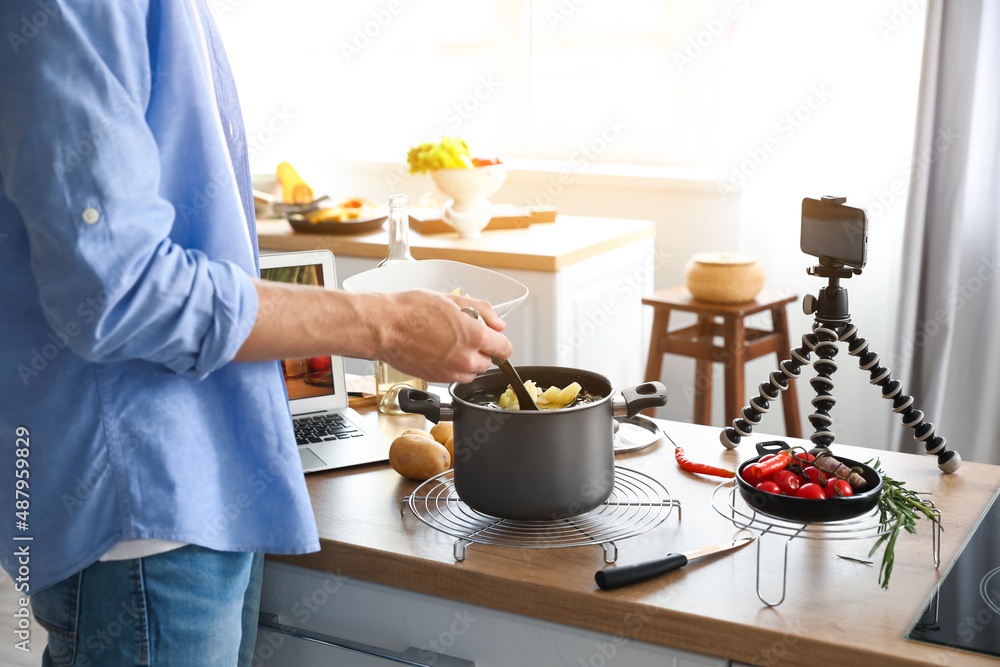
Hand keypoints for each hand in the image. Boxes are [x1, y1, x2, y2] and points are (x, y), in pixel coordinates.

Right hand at [373, 290, 512, 382]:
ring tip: (449, 343)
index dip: (500, 342)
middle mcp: (465, 358)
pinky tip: (438, 351)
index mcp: (474, 336)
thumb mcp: (453, 300)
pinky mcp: (437, 379)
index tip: (496, 340)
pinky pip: (454, 376)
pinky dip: (452, 367)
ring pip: (472, 372)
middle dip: (481, 350)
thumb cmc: (411, 311)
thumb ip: (483, 311)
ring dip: (467, 361)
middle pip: (488, 362)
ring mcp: (451, 371)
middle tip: (464, 335)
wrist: (385, 327)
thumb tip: (497, 322)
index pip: (505, 349)